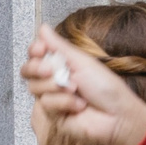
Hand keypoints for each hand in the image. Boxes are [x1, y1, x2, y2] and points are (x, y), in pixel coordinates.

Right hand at [21, 23, 145, 144]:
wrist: (117, 116)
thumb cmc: (106, 88)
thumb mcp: (83, 61)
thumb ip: (59, 46)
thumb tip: (43, 28)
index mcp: (61, 65)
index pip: (36, 55)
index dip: (34, 51)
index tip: (40, 49)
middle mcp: (54, 81)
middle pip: (28, 71)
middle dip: (37, 68)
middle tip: (51, 70)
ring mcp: (52, 98)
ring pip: (35, 88)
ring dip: (56, 87)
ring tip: (76, 89)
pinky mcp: (52, 116)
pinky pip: (46, 105)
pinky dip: (64, 102)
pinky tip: (79, 105)